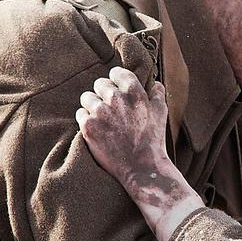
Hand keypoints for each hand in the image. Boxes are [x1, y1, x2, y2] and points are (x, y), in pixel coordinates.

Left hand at [76, 67, 168, 185]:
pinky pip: (80, 113)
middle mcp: (115, 98)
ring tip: (102, 119)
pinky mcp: (88, 126)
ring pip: (87, 97)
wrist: (141, 167)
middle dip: (104, 94)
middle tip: (110, 109)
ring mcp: (100, 112)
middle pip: (99, 84)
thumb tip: (155, 83)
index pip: (116, 73)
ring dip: (92, 106)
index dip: (116, 81)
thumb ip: (157, 94)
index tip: (117, 89)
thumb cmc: (153, 140)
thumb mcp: (161, 113)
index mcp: (133, 91)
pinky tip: (96, 129)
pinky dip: (86, 120)